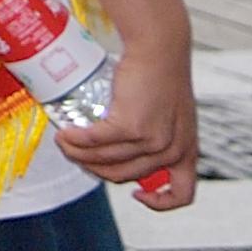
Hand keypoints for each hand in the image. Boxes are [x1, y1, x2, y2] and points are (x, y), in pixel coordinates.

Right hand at [60, 5, 199, 206]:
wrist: (160, 48)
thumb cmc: (161, 75)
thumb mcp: (170, 114)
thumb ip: (156, 136)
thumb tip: (119, 152)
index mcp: (187, 151)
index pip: (182, 195)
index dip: (160, 203)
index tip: (136, 195)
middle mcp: (173, 151)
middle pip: (125, 177)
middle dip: (94, 168)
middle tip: (78, 153)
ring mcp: (154, 141)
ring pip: (105, 161)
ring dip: (77, 154)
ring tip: (64, 140)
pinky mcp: (132, 126)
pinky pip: (95, 142)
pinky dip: (76, 140)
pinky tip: (65, 133)